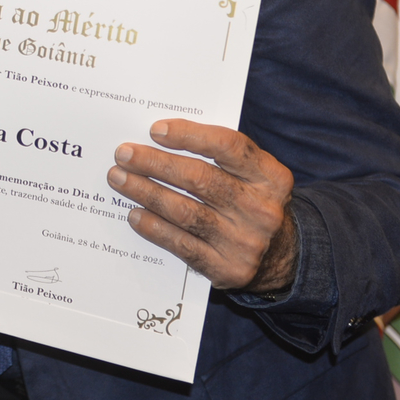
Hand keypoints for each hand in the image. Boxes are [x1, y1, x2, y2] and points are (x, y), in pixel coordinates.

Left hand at [108, 119, 297, 292]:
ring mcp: (245, 242)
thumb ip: (219, 154)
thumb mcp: (254, 174)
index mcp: (271, 177)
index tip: (154, 130)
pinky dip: (155, 228)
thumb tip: (160, 137)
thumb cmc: (251, 202)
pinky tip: (134, 214)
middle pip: (200, 179)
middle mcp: (262, 210)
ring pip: (186, 212)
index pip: (228, 146)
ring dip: (146, 192)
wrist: (280, 257)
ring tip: (119, 178)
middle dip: (155, 163)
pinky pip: (182, 245)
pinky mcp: (227, 269)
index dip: (189, 135)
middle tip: (124, 154)